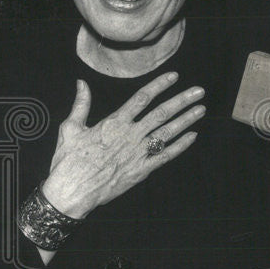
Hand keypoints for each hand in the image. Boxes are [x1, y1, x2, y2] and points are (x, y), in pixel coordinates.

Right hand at [41, 72, 205, 218]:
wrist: (72, 191)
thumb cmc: (69, 161)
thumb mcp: (71, 128)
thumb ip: (81, 104)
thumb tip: (81, 83)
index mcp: (113, 123)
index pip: (142, 98)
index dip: (159, 85)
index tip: (173, 76)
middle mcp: (130, 135)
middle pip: (161, 113)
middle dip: (182, 100)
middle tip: (199, 91)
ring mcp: (138, 153)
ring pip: (167, 132)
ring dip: (186, 120)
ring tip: (200, 109)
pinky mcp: (141, 171)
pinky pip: (165, 156)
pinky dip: (180, 146)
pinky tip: (192, 137)